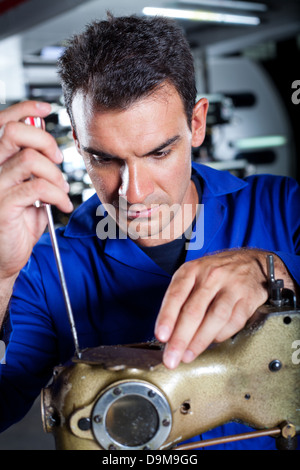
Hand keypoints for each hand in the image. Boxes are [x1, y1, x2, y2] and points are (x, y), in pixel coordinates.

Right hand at [0, 101, 72, 280]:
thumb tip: (49, 145)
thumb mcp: (26, 188)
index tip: (46, 108)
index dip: (24, 108)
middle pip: (15, 132)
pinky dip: (58, 195)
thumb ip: (33, 167)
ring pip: (31, 159)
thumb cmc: (17, 223)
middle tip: (57, 160)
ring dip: (55, 174)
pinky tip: (62, 205)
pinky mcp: (3, 206)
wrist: (4, 258)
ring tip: (60, 189)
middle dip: (45, 141)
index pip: (3, 123)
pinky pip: (39, 188)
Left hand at [155, 249, 272, 368]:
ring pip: (215, 318)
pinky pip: (234, 322)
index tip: (161, 336)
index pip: (176, 295)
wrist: (251, 263)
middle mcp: (211, 276)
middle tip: (172, 358)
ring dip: (199, 341)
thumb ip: (181, 300)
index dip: (167, 317)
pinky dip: (221, 335)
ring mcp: (231, 286)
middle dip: (181, 338)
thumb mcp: (194, 276)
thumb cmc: (216, 274)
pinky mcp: (248, 298)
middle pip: (194, 310)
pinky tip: (212, 341)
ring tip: (188, 356)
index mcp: (192, 270)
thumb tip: (168, 333)